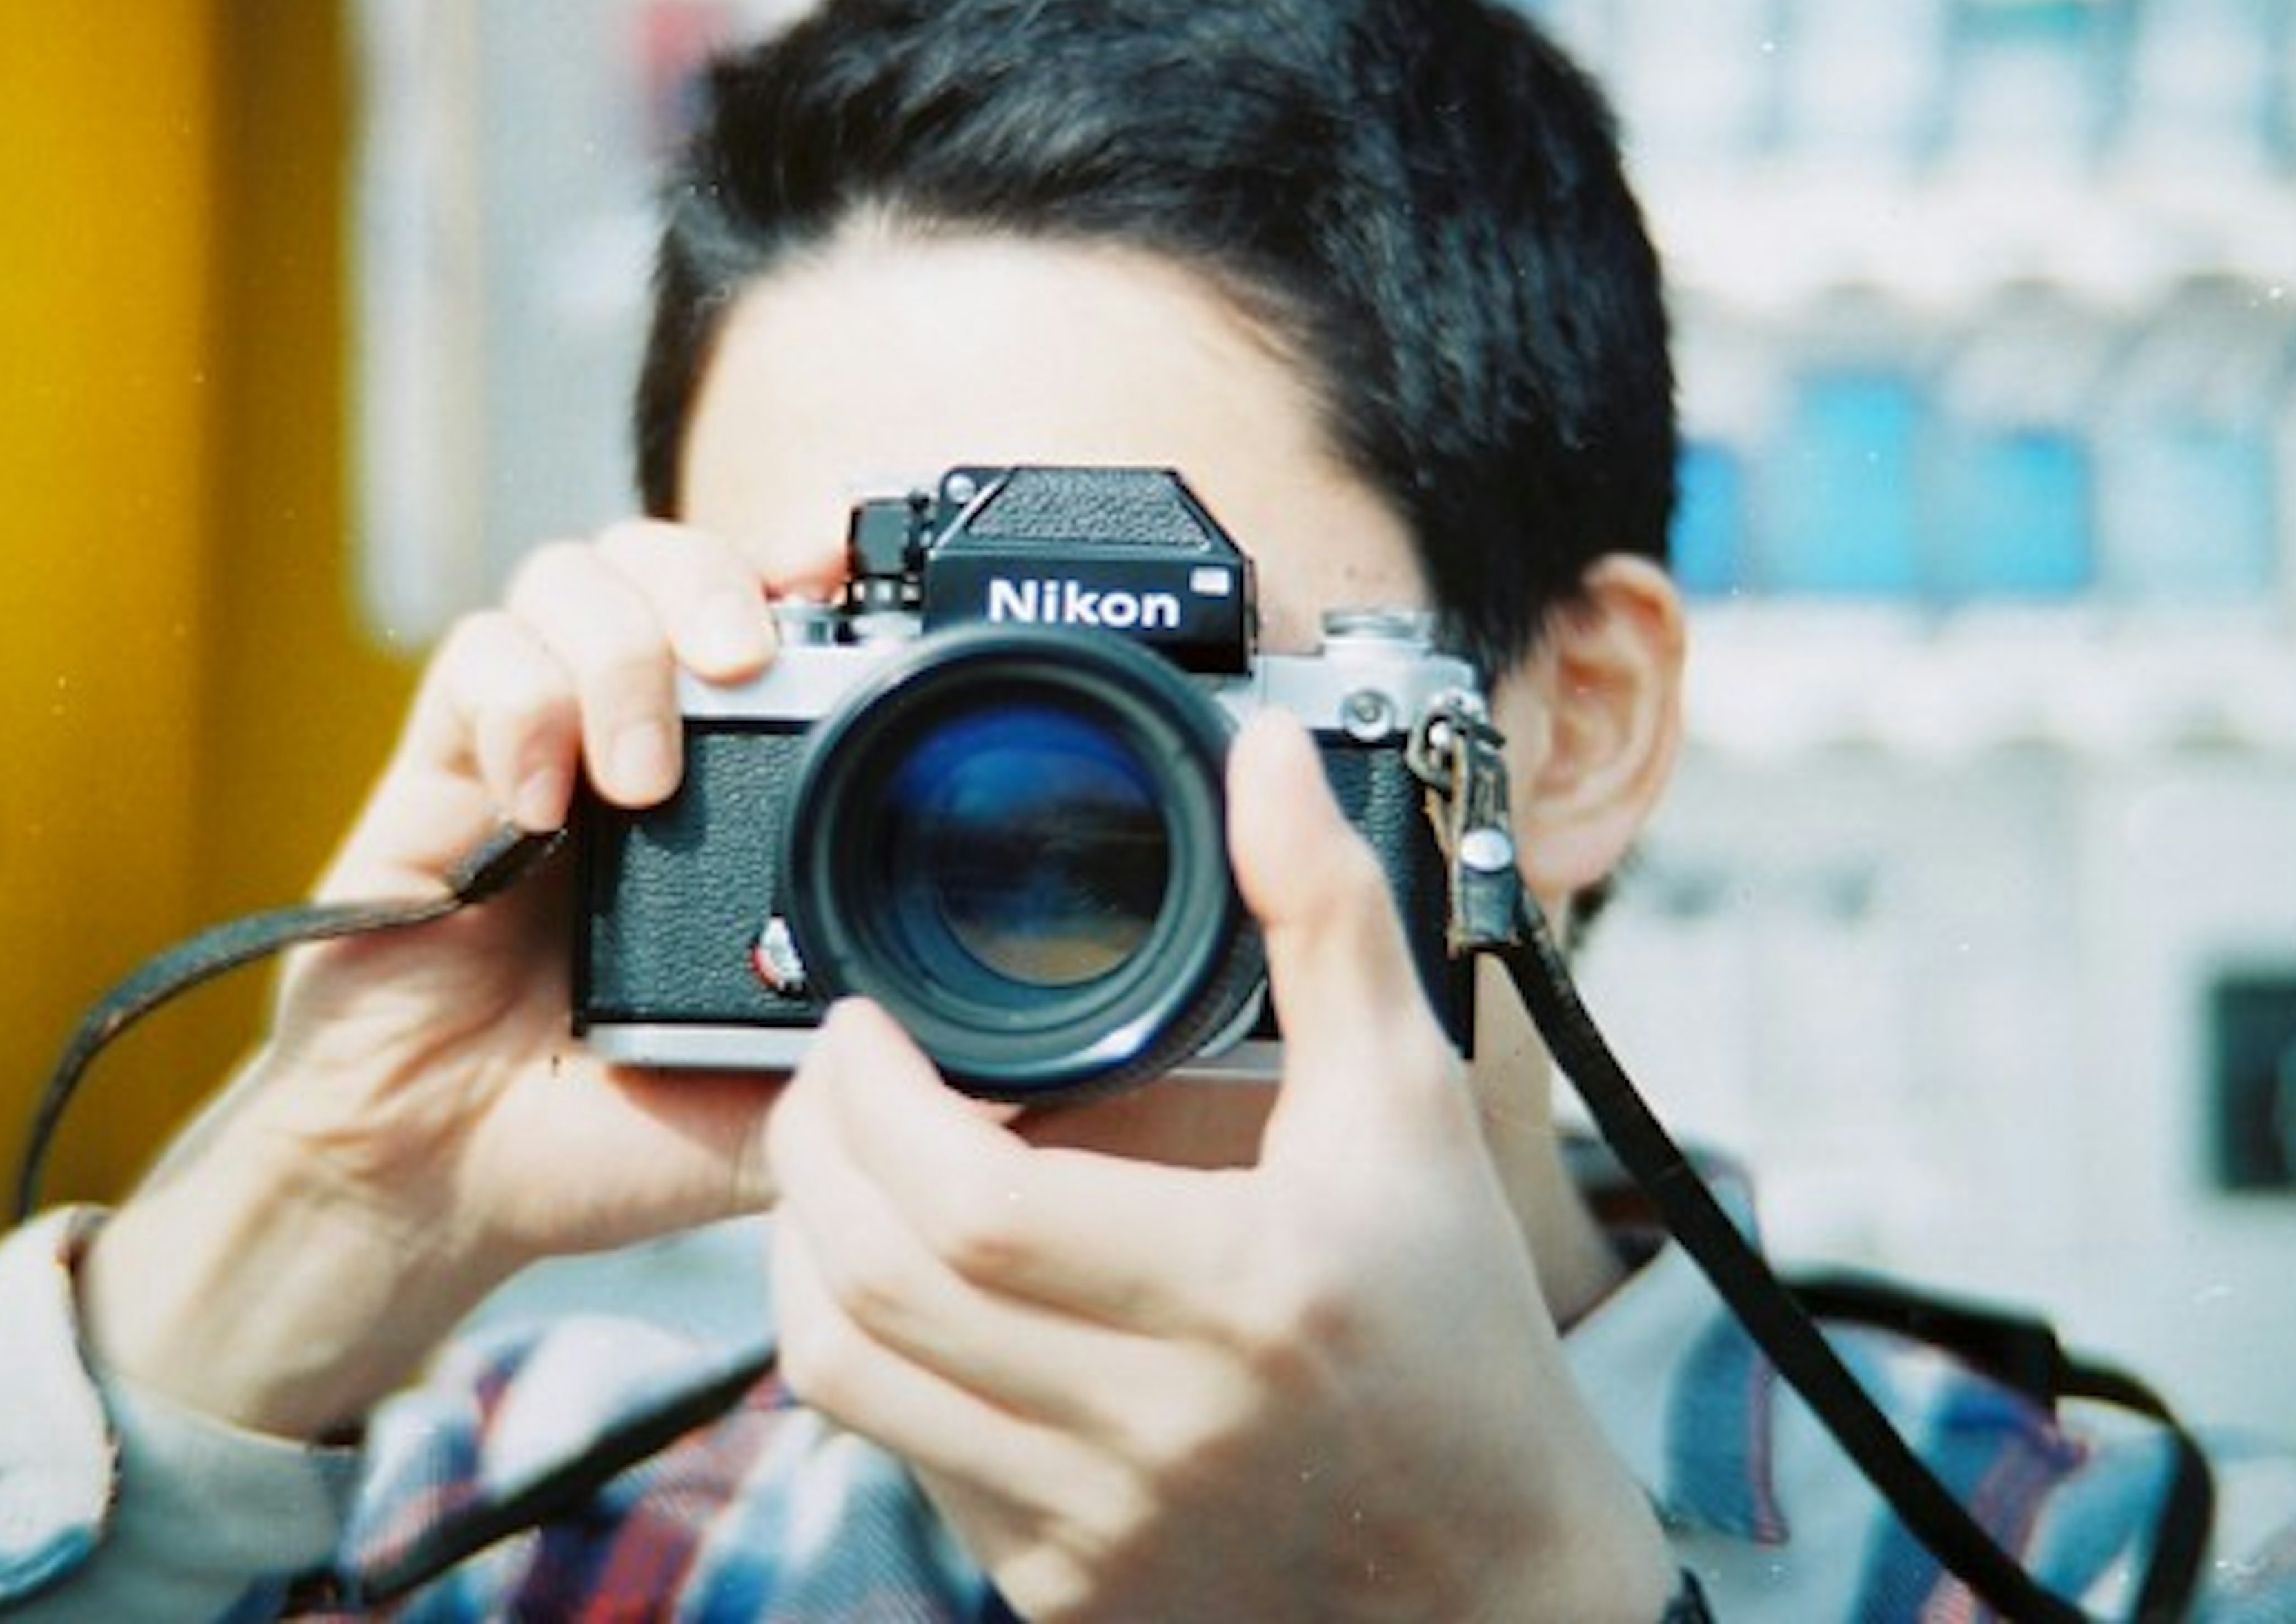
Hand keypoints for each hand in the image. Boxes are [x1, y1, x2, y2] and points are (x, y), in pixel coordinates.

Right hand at [81, 521, 792, 1436]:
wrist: (449, 1182)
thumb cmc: (613, 1131)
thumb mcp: (786, 1096)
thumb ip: (881, 1053)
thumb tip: (1011, 1047)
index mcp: (731, 792)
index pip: (776, 618)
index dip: (815, 570)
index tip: (857, 572)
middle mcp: (631, 739)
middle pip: (675, 556)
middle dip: (721, 581)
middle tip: (747, 665)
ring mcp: (532, 744)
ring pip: (576, 575)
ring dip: (623, 646)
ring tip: (642, 775)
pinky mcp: (439, 767)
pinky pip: (475, 657)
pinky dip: (519, 705)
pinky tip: (540, 805)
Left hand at [765, 710, 1670, 1620]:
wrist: (1489, 1578)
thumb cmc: (1456, 1331)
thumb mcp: (1411, 1107)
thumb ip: (1329, 918)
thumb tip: (1263, 755)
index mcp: (1243, 1298)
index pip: (971, 1211)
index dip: (870, 1104)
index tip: (863, 1025)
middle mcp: (1153, 1429)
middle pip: (872, 1289)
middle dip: (806, 1155)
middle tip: (829, 1075)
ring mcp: (1092, 1527)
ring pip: (846, 1381)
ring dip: (806, 1253)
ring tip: (843, 1169)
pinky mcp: (1057, 1590)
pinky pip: (895, 1455)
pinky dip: (869, 1353)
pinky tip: (911, 1286)